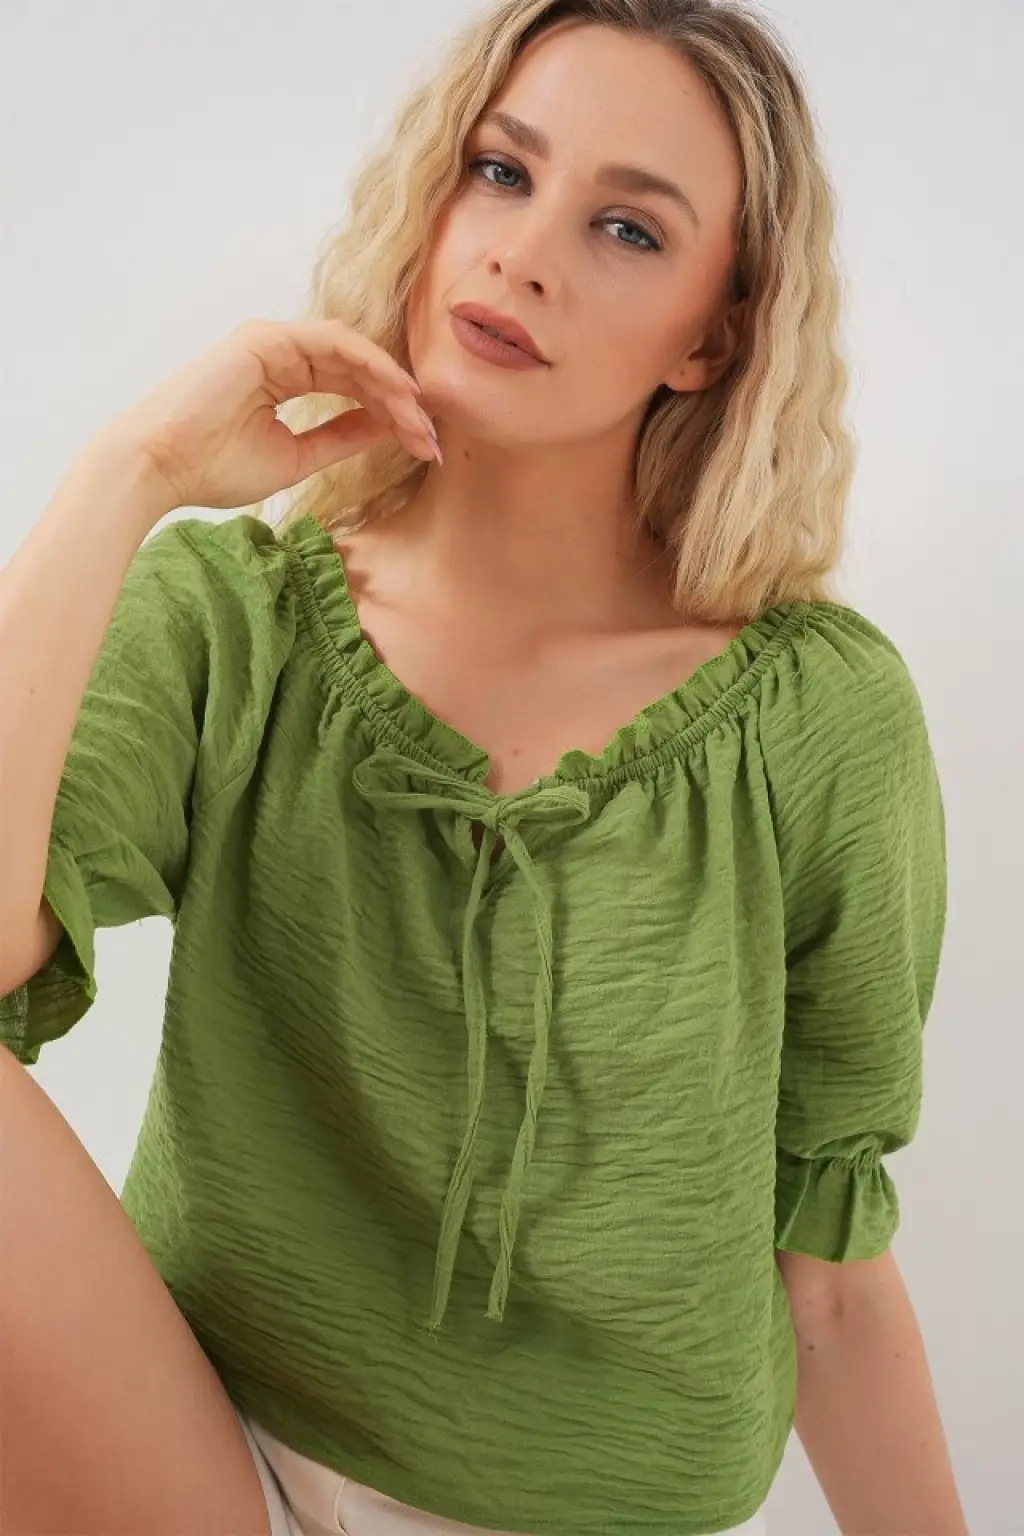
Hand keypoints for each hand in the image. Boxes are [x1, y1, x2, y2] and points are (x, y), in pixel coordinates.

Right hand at [94, 317, 437, 511]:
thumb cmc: (213, 468)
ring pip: (352, 354)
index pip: (352, 390)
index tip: (425, 449)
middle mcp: (282, 355)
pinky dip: (370, 363)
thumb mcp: (296, 457)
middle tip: (433, 439)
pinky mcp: (267, 339)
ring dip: (392, 385)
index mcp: (284, 379)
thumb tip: (386, 429)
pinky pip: (334, 342)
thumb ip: (340, 437)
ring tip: (421, 419)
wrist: (161, 466)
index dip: (393, 417)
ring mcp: (274, 343)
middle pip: (359, 371)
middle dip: (402, 404)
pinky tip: (397, 391)